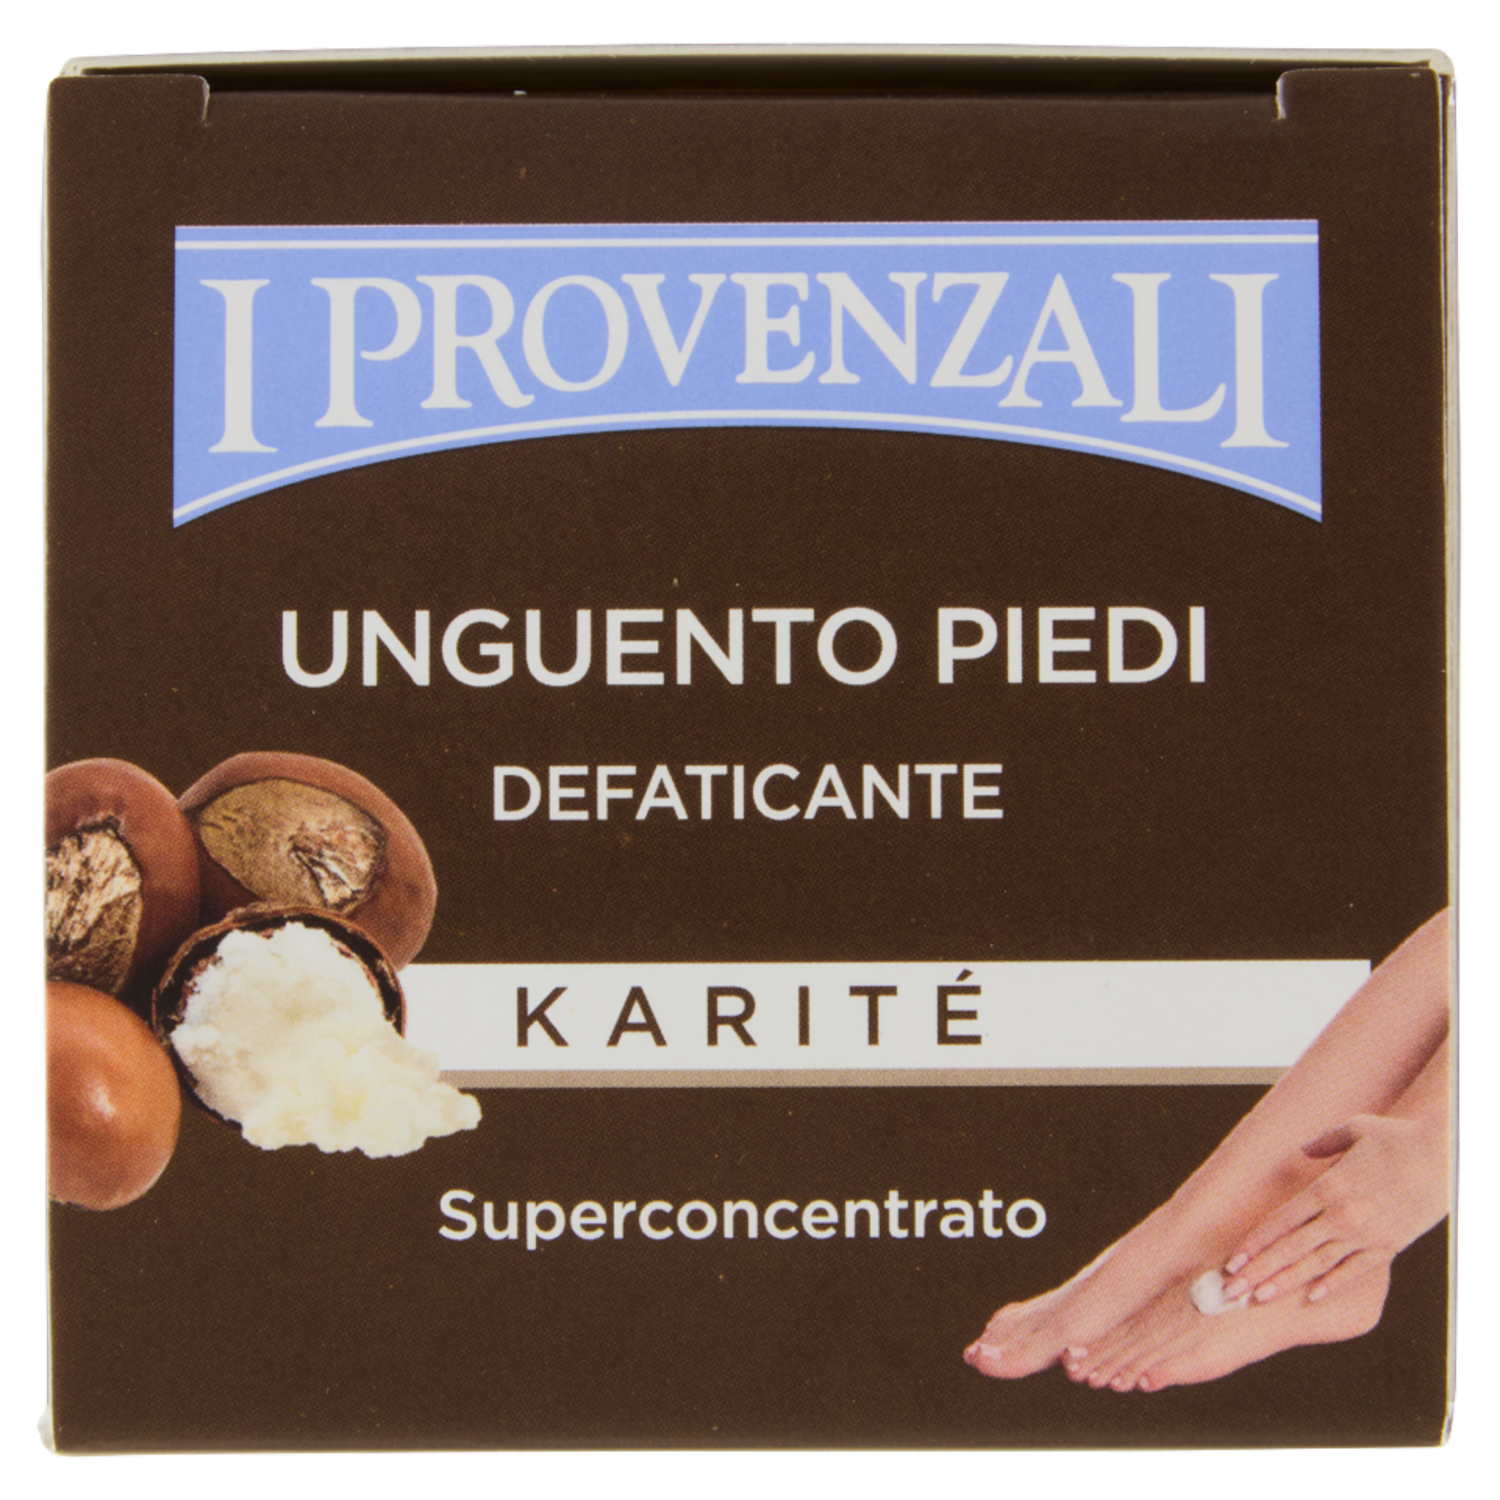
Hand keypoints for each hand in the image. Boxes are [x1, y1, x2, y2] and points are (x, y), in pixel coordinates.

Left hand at [1221, 1113, 1448, 1304]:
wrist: (1445, 1158)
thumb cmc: (1399, 1138)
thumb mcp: (1355, 1128)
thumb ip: (1323, 1141)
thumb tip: (1303, 1150)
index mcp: (1328, 1187)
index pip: (1281, 1221)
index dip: (1255, 1243)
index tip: (1233, 1260)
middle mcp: (1342, 1215)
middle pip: (1291, 1248)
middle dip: (1260, 1271)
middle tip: (1234, 1290)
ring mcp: (1366, 1235)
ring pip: (1318, 1264)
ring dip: (1287, 1282)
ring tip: (1260, 1298)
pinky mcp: (1389, 1246)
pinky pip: (1356, 1271)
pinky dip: (1333, 1285)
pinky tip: (1312, 1297)